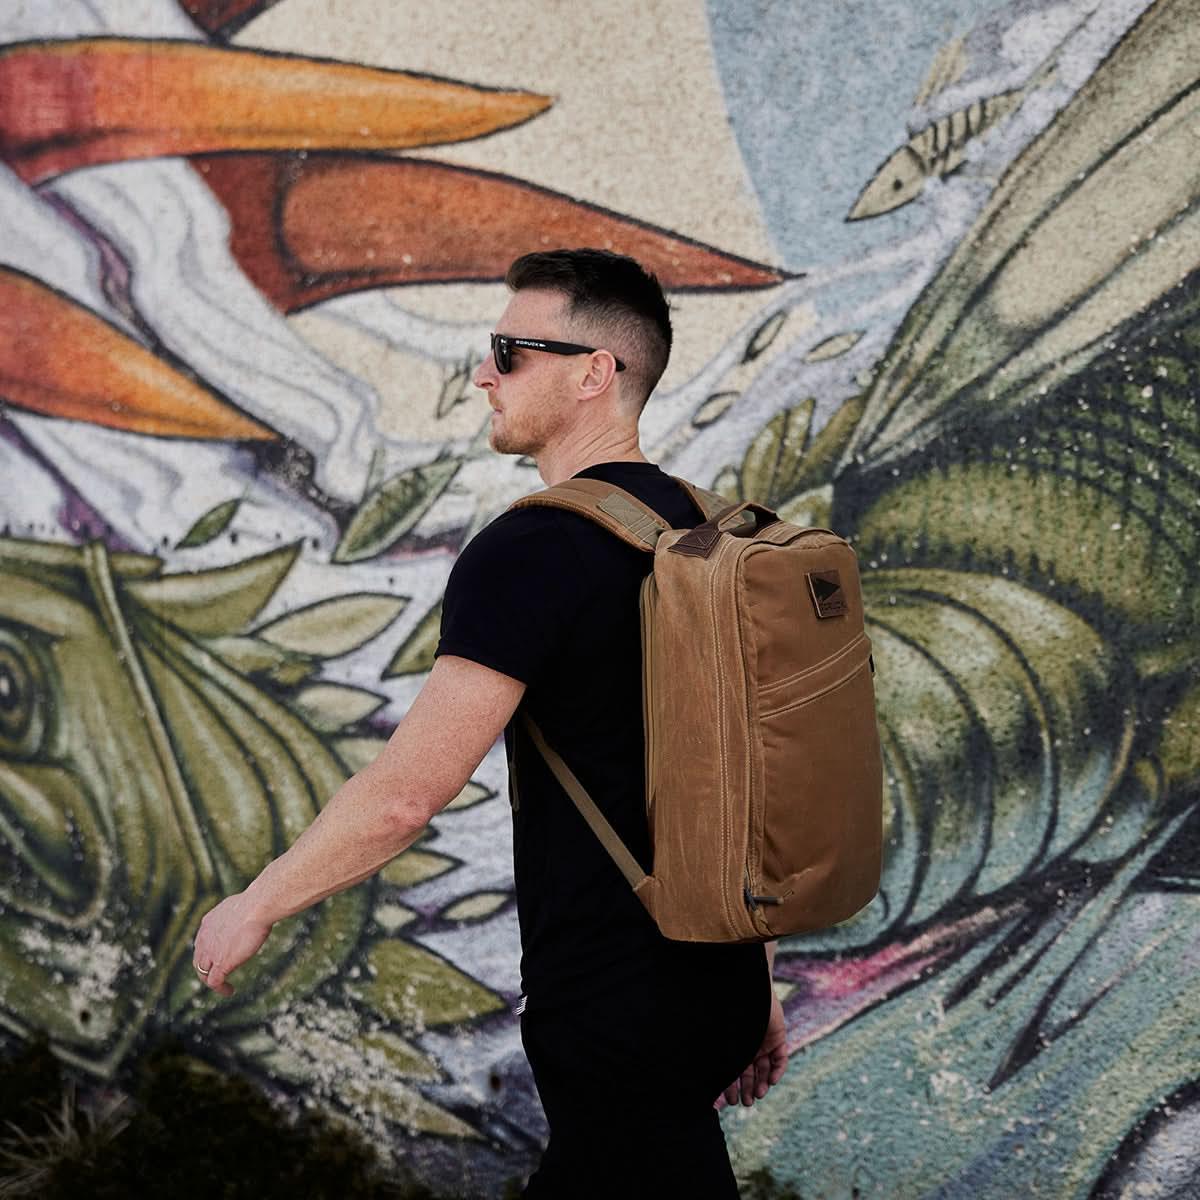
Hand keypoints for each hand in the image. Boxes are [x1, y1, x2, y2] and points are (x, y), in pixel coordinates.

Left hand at [191, 891, 272, 996]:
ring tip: (224, 986)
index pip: (202, 942)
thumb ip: (239, 912)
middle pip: (199, 960)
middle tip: (218, 974)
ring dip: (212, 980)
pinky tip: (230, 991)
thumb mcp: (242, 904)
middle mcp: (204, 938)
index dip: (209, 951)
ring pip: (203, 973)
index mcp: (208, 923)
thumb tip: (252, 908)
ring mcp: (211, 952)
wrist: (256, 907)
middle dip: (207, 968)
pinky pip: (214, 982)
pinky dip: (221, 989)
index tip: (220, 955)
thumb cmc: (256, 902)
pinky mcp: (221, 963)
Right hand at [716, 988, 788, 1108]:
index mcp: (735, 1048)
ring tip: (758, 1095)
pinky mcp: (778, 1037)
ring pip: (766, 1070)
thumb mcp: (721, 1042)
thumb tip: (700, 1081)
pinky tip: (771, 1081)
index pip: (734, 1072)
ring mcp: (765, 1043)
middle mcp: (750, 1047)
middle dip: (748, 1089)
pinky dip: (777, 1071)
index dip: (732, 1087)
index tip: (731, 1101)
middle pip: (750, 1074)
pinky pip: (781, 1059)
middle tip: (745, 1103)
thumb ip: (716, 1058)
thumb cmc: (727, 1014)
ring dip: (762, 1084)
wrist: (745, 990)